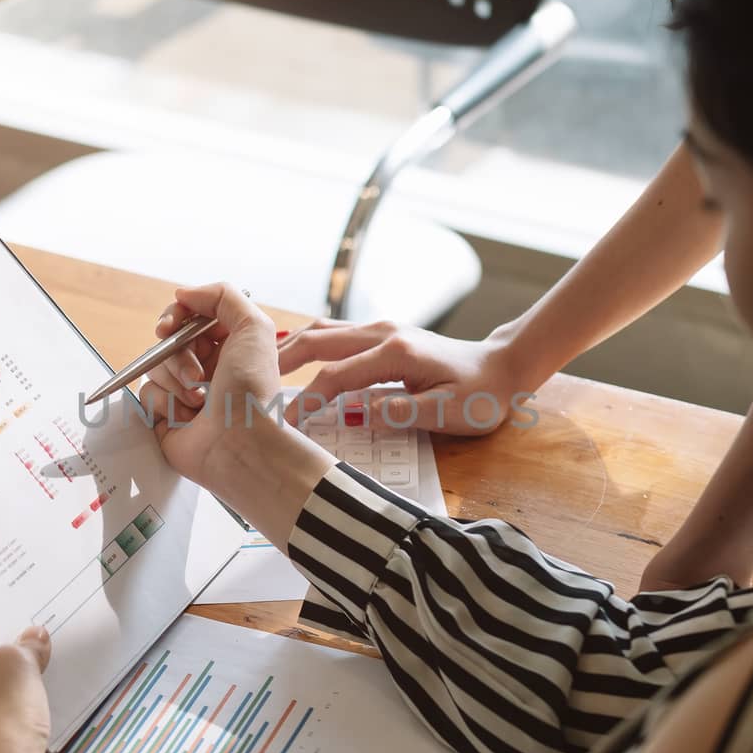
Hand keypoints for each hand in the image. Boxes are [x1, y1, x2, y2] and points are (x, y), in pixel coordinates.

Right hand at [138, 283, 288, 483]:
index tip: (171, 325)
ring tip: (200, 400)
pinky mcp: (167, 415)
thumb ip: (223, 296)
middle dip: (179, 354)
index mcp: (228, 345)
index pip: (189, 316)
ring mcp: (185, 391)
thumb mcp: (254, 328)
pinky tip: (188, 418)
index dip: (176, 316)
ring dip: (176, 381)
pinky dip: (165, 403)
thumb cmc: (252, 391)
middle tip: (197, 373)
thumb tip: (183, 294)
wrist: (241, 444)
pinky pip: (147, 394)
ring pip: (155, 367)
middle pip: (168, 341)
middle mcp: (208, 366)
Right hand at [277, 320, 526, 434]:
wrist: (503, 367)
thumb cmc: (481, 394)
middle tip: (249, 384)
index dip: (305, 400)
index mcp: (397, 353)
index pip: (336, 376)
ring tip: (261, 370)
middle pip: (318, 340)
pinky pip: (335, 334)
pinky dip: (308, 345)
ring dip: (290, 347)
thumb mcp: (448, 414)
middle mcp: (384, 333)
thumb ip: (402, 413)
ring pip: (322, 330)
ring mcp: (382, 329)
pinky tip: (290, 360)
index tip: (283, 423)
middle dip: (280, 361)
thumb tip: (358, 413)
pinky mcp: (382, 334)